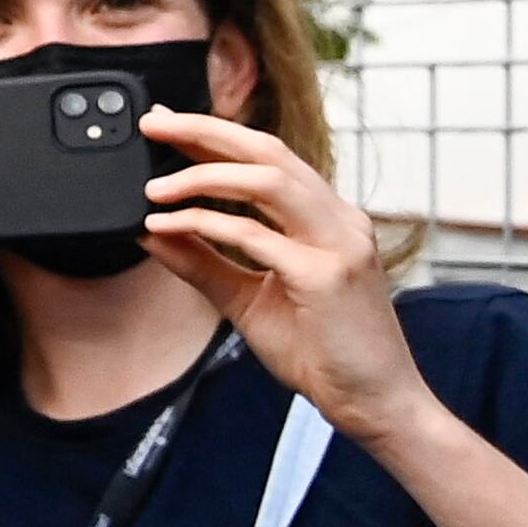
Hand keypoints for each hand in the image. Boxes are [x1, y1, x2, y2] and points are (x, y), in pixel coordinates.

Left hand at [141, 110, 438, 445]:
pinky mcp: (326, 275)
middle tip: (153, 123)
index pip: (268, 158)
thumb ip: (203, 263)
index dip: (215, 135)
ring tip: (153, 187)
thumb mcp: (248, 300)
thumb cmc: (322, 353)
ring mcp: (338, 243)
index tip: (164, 124)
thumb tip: (152, 232)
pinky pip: (258, 235)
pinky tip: (169, 226)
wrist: (375, 403)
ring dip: (203, 174)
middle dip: (206, 130)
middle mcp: (338, 220)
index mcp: (326, 219)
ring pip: (267, 179)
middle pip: (269, 150)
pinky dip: (207, 223)